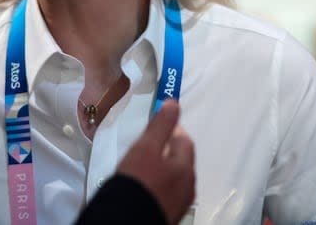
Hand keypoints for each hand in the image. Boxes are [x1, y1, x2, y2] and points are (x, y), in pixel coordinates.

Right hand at [116, 100, 194, 224]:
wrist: (127, 219)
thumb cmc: (137, 180)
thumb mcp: (146, 147)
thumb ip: (161, 124)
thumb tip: (174, 102)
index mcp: (186, 168)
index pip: (184, 139)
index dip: (170, 129)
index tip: (154, 127)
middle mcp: (189, 186)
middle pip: (181, 159)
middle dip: (167, 149)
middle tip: (145, 147)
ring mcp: (180, 202)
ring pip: (175, 177)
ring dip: (163, 168)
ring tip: (142, 167)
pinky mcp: (169, 213)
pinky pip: (167, 192)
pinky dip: (159, 184)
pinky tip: (144, 185)